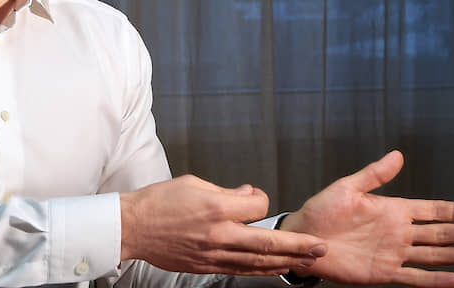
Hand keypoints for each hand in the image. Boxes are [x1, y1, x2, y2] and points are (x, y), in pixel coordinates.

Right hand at [120, 174, 327, 275]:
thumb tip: (249, 196)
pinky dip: (262, 270)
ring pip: (258, 261)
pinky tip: (276, 269)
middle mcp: (218, 233)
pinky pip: (241, 270)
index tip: (257, 199)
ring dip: (286, 262)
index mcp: (216, 206)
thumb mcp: (193, 183)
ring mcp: (213, 253)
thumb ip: (225, 192)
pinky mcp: (206, 266)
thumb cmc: (158, 202)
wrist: (132, 227)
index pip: (257, 206)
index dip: (263, 201)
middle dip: (298, 245)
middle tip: (321, 247)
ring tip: (308, 261)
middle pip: (267, 242)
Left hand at [279, 150, 453, 287]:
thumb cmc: (321, 212)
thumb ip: (374, 174)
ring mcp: (393, 253)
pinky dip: (435, 280)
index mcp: (392, 209)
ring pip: (433, 255)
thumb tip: (398, 155)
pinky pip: (414, 277)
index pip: (431, 210)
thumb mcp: (347, 188)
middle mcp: (398, 232)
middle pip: (439, 233)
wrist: (302, 238)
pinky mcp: (383, 273)